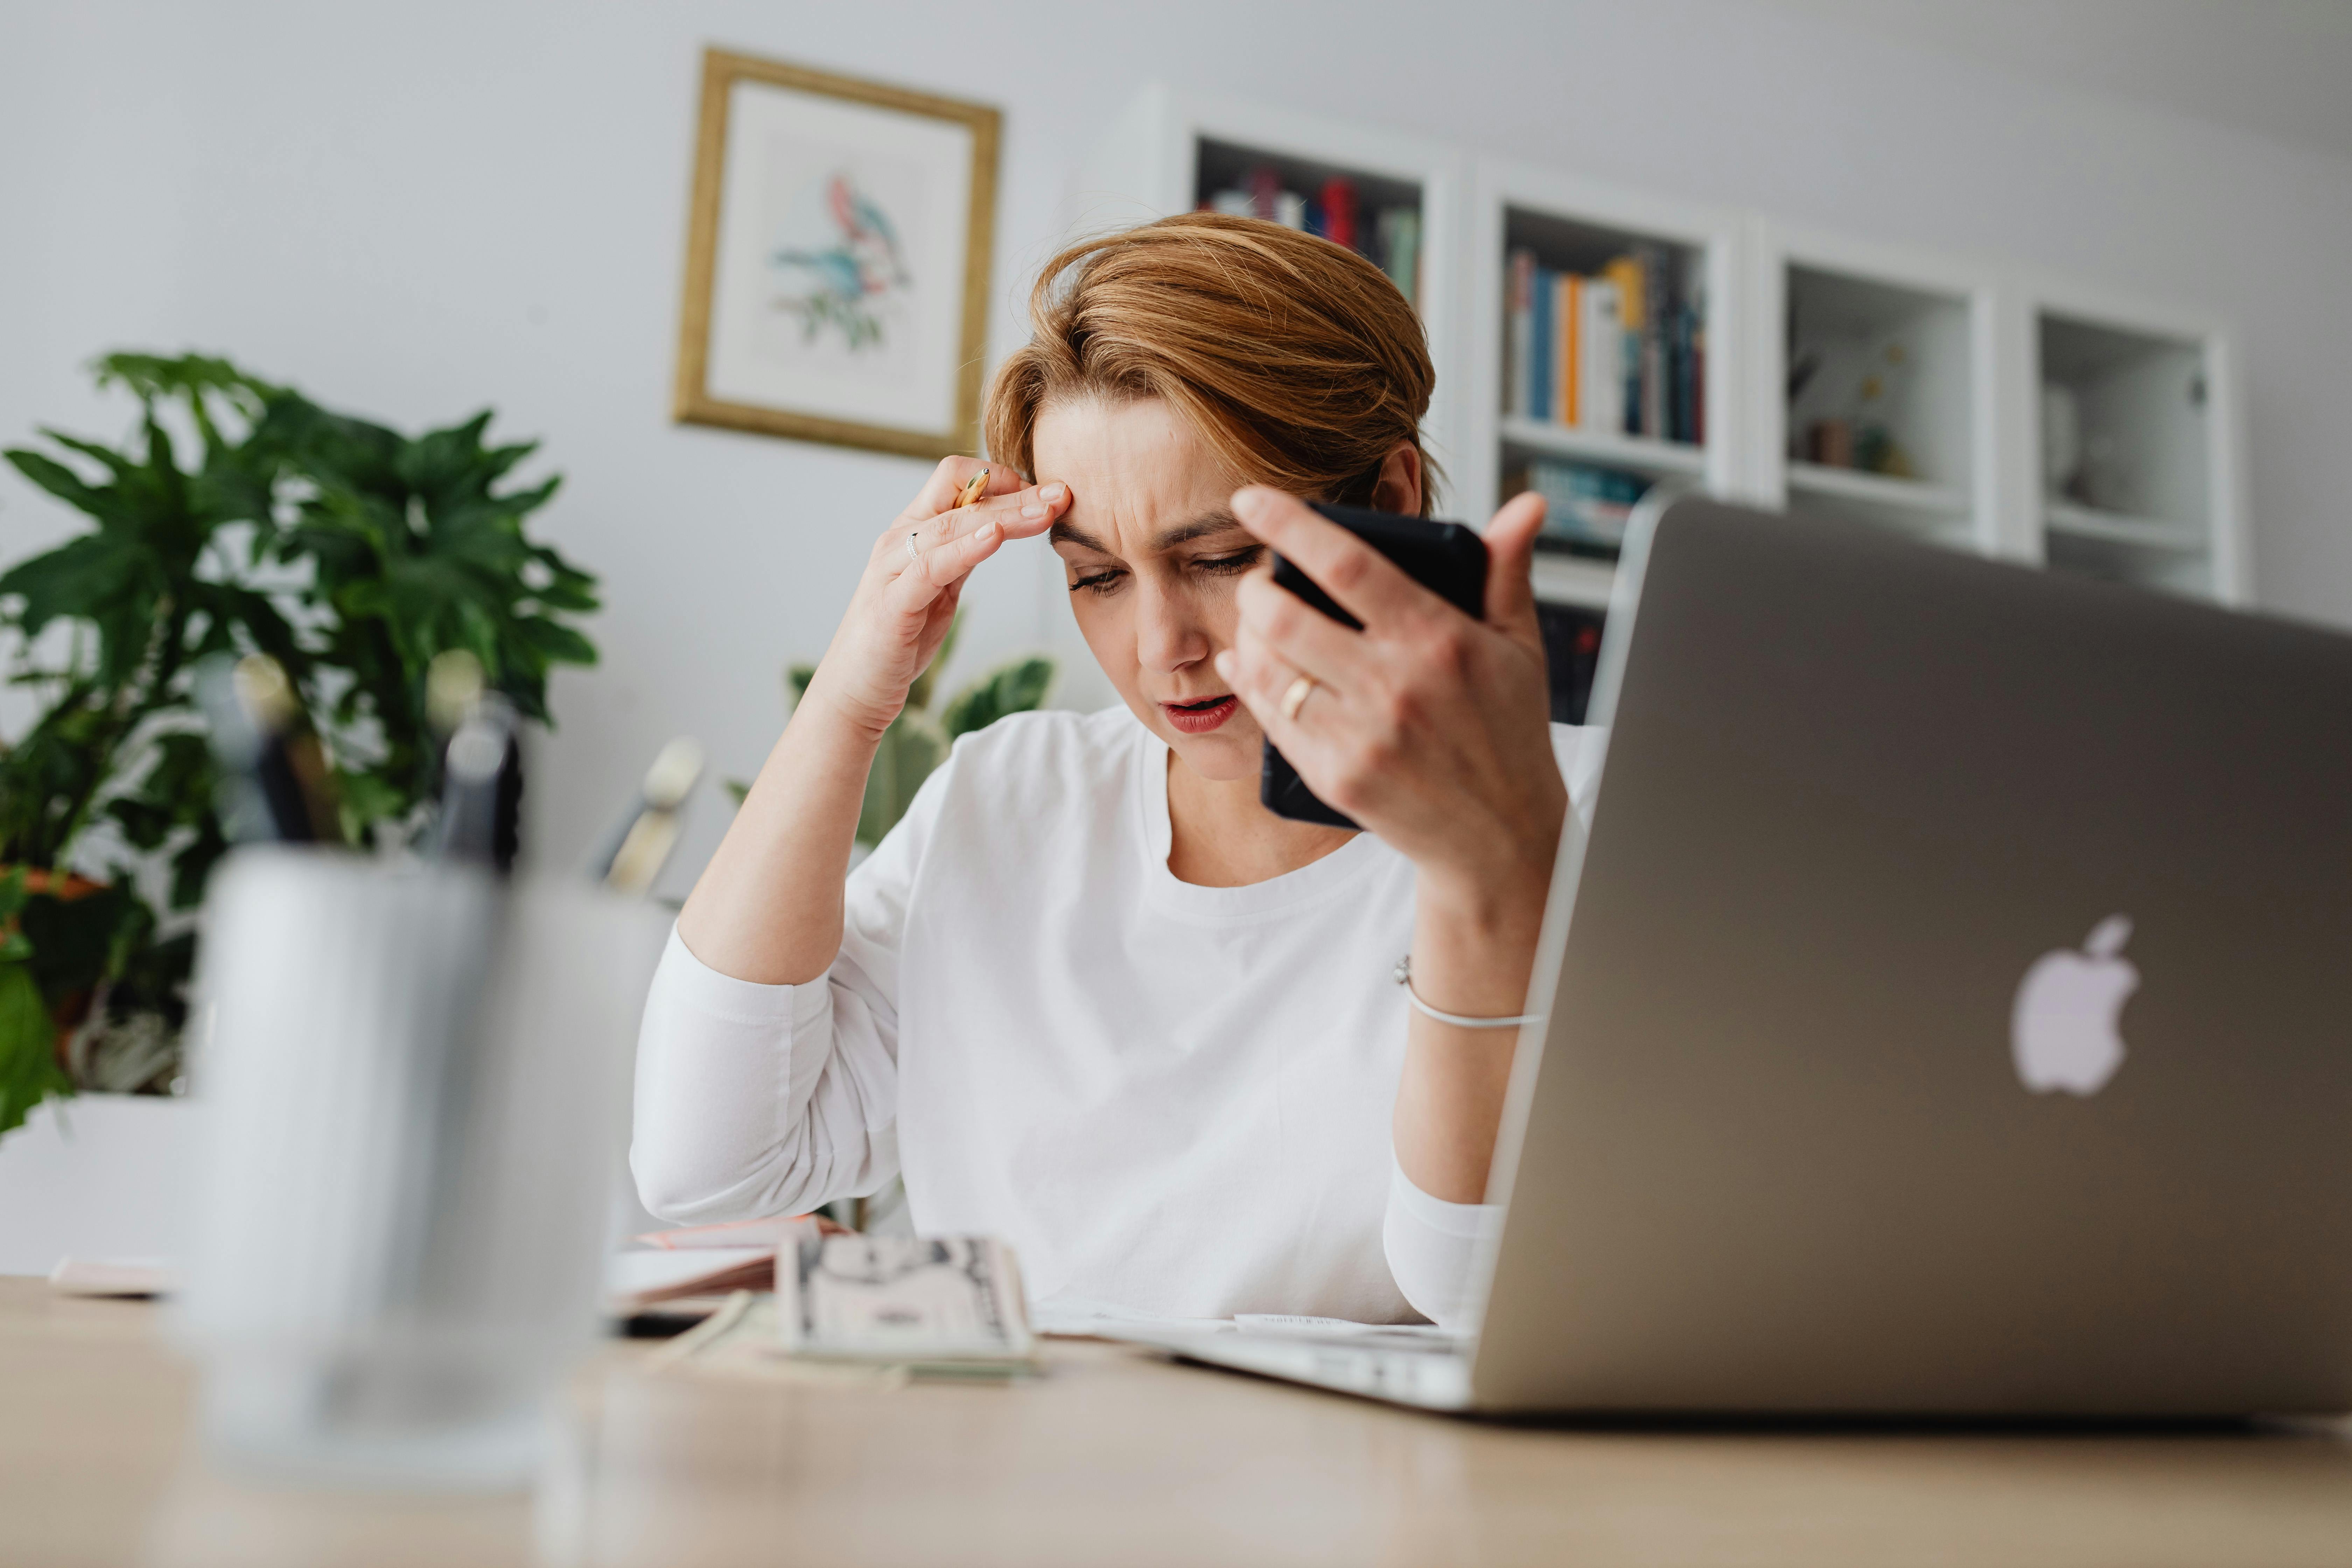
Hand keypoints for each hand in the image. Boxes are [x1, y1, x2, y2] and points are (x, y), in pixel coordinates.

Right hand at [804, 458, 1069, 738]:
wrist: (856, 690)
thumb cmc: (900, 638)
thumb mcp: (941, 588)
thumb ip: (963, 555)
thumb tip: (1002, 527)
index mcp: (912, 531)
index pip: (955, 479)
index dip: (1001, 479)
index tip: (1042, 495)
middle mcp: (899, 541)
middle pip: (962, 497)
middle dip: (1018, 493)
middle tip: (1062, 493)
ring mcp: (892, 569)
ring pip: (952, 526)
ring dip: (1005, 516)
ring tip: (1045, 511)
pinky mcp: (893, 603)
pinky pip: (932, 567)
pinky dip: (966, 548)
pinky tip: (996, 537)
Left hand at [1215, 488, 1566, 917]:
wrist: (1501, 838)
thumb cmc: (1510, 733)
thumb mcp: (1520, 648)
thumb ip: (1507, 572)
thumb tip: (1526, 505)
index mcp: (1439, 640)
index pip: (1346, 564)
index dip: (1289, 524)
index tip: (1250, 498)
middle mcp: (1395, 685)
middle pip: (1286, 616)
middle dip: (1256, 587)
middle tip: (1260, 581)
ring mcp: (1362, 736)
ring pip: (1269, 667)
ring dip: (1248, 635)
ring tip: (1257, 622)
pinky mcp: (1337, 777)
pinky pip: (1273, 720)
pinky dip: (1252, 684)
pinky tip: (1250, 665)